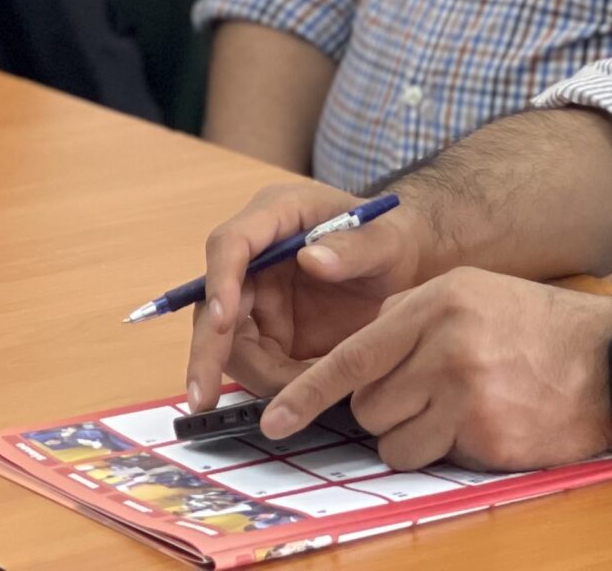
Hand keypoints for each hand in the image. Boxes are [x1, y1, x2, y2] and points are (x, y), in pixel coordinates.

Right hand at [183, 180, 434, 411]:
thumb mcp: (385, 241)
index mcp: (276, 215)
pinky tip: (304, 396)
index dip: (220, 282)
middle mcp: (256, 256)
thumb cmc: (394, 240)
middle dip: (207, 350)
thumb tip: (312, 259)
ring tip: (301, 394)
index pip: (231, 244)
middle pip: (213, 301)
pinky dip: (274, 385)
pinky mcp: (269, 330)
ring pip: (228, 341)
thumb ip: (354, 248)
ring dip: (253, 374)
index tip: (223, 322)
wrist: (408, 268)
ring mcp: (259, 295)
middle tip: (202, 397)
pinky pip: (256, 363)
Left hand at [259, 269, 611, 472]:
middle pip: (367, 404)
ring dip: (411, 435)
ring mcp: (467, 394)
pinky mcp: (487, 436)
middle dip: (383, 409)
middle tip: (424, 394)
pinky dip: (444, 450)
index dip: (307, 393)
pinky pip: (430, 458)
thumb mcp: (472, 293)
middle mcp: (447, 345)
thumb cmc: (536, 326)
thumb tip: (359, 352)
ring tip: (455, 409)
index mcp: (438, 302)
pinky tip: (481, 423)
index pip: (353, 355)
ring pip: (391, 440)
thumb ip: (410, 316)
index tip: (275, 421)